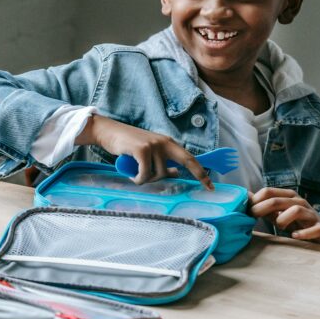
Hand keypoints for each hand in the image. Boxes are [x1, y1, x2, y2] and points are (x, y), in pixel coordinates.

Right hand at [77, 115, 212, 189]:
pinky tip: (132, 177)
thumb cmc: (128, 144)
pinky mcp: (142, 150)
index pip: (190, 159)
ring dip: (147, 179)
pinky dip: (138, 179)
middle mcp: (164, 143)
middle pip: (183, 163)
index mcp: (169, 143)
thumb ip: (162, 161)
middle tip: (194, 186)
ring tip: (137, 175)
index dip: (201, 173)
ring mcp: (154, 145)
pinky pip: (145, 174)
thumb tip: (175, 173)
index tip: (210, 186)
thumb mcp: (149, 152)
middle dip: (186, 175)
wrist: (109, 132)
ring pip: (159, 174)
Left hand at [248, 187, 319, 245]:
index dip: (255, 200)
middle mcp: (300, 203)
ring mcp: (311, 215)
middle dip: (262, 208)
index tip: (247, 210)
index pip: (269, 191)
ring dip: (282, 219)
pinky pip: (314, 229)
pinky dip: (303, 233)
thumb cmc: (296, 221)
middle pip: (279, 200)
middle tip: (253, 217)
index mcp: (288, 197)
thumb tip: (245, 197)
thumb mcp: (278, 212)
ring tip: (279, 227)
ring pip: (297, 210)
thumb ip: (263, 206)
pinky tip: (294, 235)